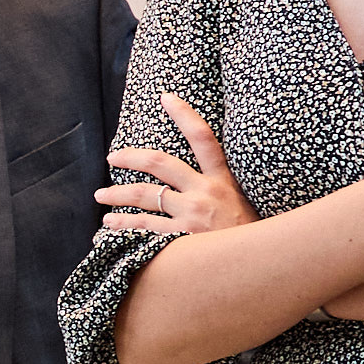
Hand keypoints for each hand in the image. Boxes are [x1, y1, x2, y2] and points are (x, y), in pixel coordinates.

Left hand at [96, 92, 255, 241]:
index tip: (165, 97)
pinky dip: (123, 227)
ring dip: (117, 195)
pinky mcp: (182, 239)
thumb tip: (199, 186)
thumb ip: (224, 193)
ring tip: (101, 198)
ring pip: (145, 196)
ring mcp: (192, 215)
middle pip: (160, 163)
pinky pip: (144, 228)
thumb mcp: (247, 207)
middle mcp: (206, 193)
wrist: (262, 266)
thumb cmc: (253, 239)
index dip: (184, 115)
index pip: (204, 138)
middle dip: (131, 157)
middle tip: (112, 157)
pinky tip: (110, 227)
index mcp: (224, 181)